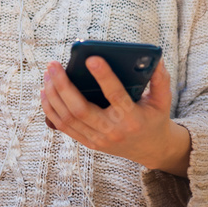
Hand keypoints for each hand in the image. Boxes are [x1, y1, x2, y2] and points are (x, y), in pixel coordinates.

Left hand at [40, 57, 191, 176]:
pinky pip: (64, 127)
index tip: (92, 57)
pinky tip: (45, 92)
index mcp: (132, 118)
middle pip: (80, 109)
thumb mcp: (163, 100)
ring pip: (68, 118)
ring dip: (53, 95)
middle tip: (53, 64)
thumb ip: (160, 78)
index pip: (115, 95)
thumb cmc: (154, 117)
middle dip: (63, 85)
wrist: (150, 149)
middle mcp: (112, 131)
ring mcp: (98, 139)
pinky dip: (51, 109)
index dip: (104, 76)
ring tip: (48, 74)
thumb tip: (154, 57)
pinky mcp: (89, 143)